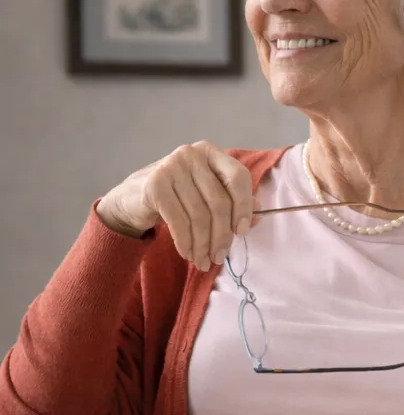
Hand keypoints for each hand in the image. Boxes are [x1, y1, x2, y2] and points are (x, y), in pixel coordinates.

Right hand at [96, 141, 254, 269]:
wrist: (133, 200)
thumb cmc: (178, 197)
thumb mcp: (206, 196)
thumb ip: (233, 201)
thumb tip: (260, 215)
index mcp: (211, 153)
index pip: (238, 177)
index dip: (244, 206)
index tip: (243, 232)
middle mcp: (192, 154)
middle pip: (219, 201)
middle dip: (222, 235)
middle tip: (220, 257)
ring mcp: (171, 167)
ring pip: (199, 215)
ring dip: (204, 244)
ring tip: (204, 261)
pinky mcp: (155, 185)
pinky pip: (179, 221)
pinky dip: (186, 242)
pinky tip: (189, 254)